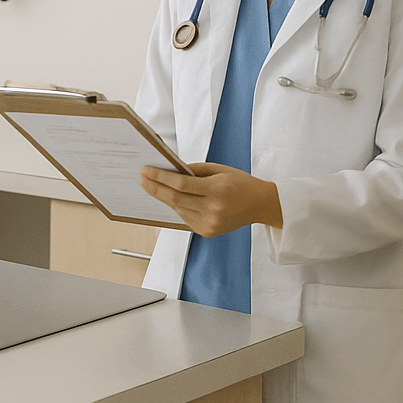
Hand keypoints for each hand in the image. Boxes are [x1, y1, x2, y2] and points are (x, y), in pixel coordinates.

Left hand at [139, 163, 282, 236]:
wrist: (260, 204)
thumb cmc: (240, 183)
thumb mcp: (219, 170)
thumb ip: (195, 170)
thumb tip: (171, 170)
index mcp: (217, 190)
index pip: (181, 184)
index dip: (160, 177)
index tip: (145, 171)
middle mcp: (213, 209)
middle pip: (175, 198)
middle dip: (155, 188)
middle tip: (141, 178)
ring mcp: (210, 223)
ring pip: (178, 209)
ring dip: (163, 197)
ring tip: (151, 186)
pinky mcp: (207, 232)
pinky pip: (185, 217)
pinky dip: (177, 207)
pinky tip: (171, 198)